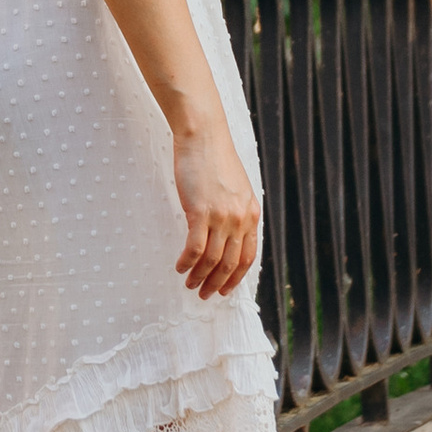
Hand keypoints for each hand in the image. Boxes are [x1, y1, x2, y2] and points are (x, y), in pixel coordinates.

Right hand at [173, 118, 261, 298]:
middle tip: (204, 294)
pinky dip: (187, 262)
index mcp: (252, 214)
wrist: (204, 137)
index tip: (225, 289)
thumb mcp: (236, 189)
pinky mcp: (201, 212)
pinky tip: (180, 267)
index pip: (247, 257)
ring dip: (200, 277)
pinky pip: (194, 248)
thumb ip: (236, 212)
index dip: (236, 278)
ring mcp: (221, 217)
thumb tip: (228, 236)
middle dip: (217, 284)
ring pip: (211, 260)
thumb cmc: (215, 160)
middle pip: (230, 263)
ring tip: (190, 284)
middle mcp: (240, 219)